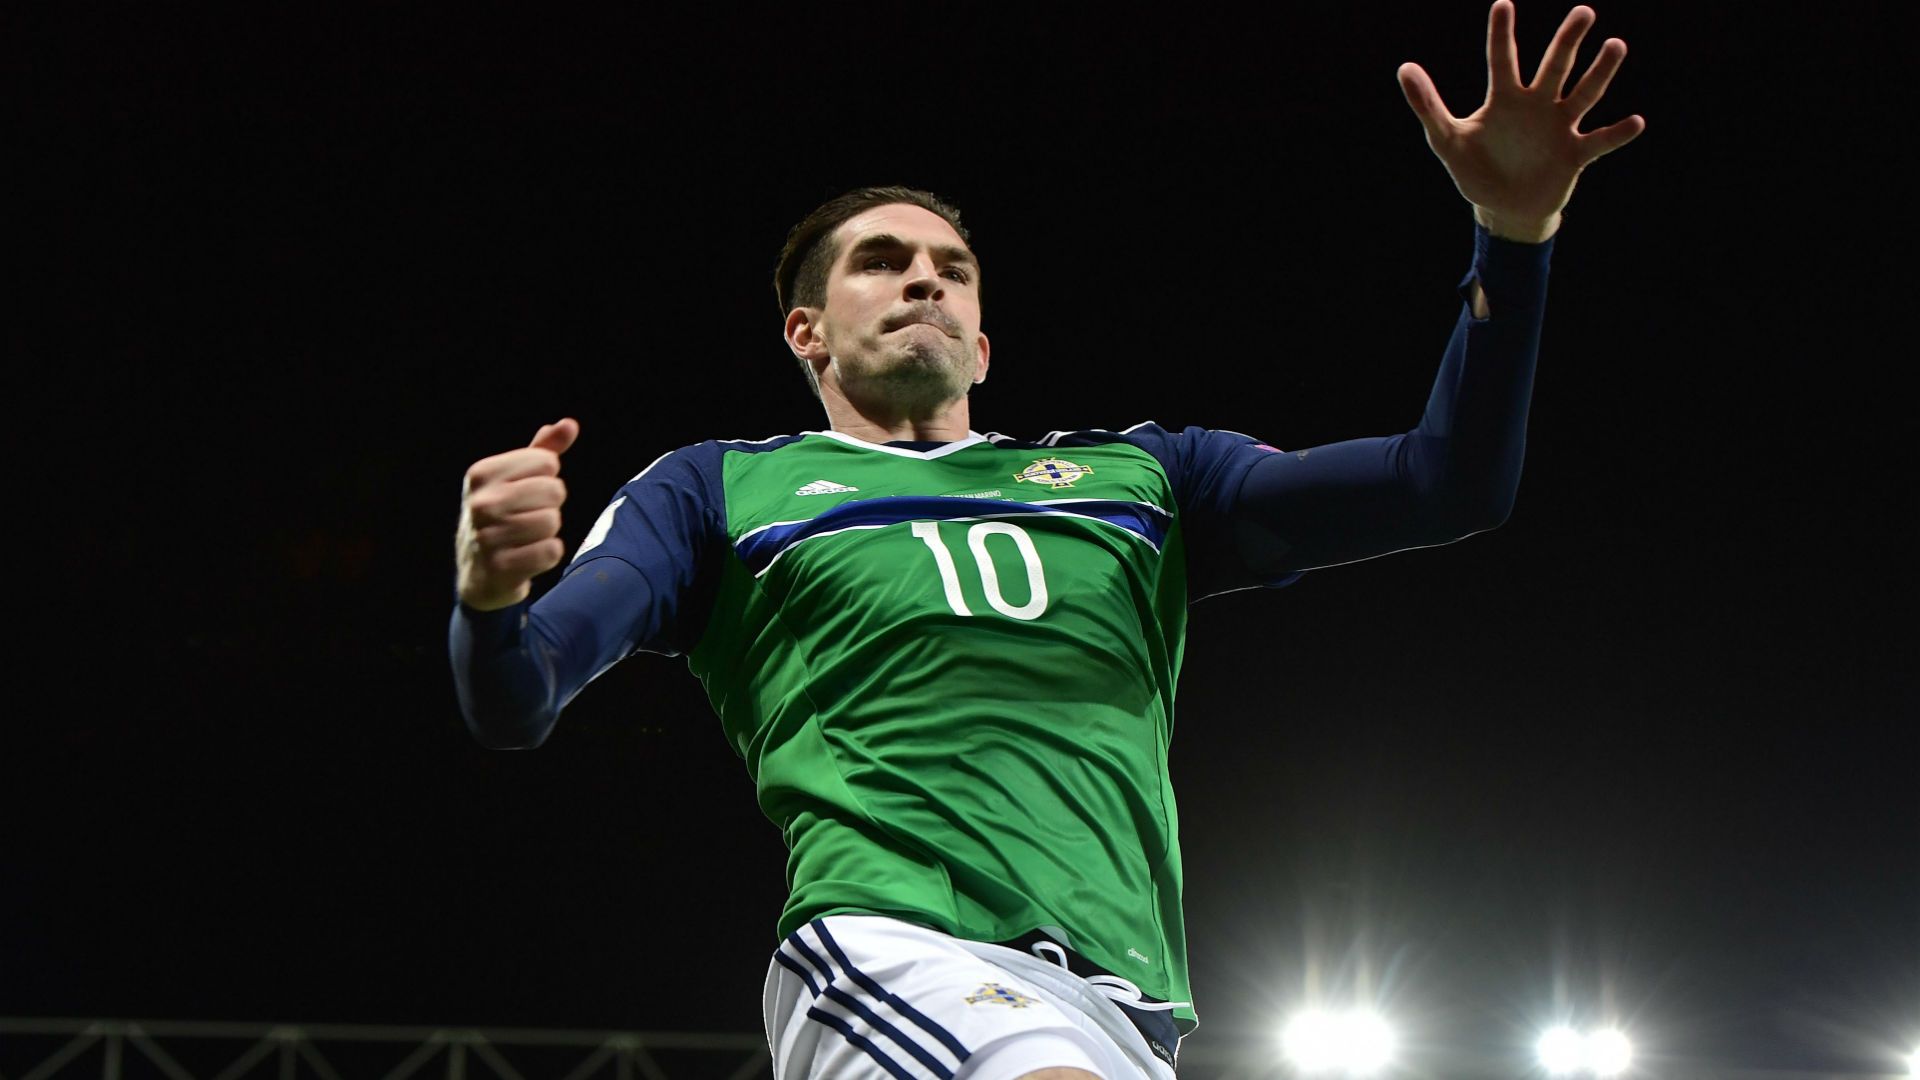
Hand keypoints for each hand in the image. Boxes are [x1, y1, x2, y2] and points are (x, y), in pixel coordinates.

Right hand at [456, 418, 578, 610]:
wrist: (479, 572)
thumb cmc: (503, 515)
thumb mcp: (515, 478)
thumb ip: (544, 450)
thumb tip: (570, 424)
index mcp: (481, 473)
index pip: (548, 462)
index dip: (547, 478)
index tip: (526, 492)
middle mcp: (480, 502)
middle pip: (554, 490)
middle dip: (550, 505)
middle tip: (527, 516)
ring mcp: (487, 536)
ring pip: (553, 522)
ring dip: (548, 531)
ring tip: (525, 537)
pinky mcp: (500, 567)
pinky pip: (551, 551)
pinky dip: (547, 555)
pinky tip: (527, 557)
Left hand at [1397, 1, 1644, 240]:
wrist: (1503, 208)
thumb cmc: (1476, 169)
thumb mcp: (1446, 140)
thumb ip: (1428, 106)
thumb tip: (1404, 67)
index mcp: (1505, 99)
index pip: (1502, 60)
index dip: (1501, 35)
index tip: (1503, 4)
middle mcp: (1537, 106)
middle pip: (1555, 67)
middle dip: (1568, 41)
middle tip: (1583, 12)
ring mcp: (1559, 128)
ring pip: (1584, 94)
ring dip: (1600, 72)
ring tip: (1616, 45)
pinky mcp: (1575, 155)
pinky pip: (1599, 141)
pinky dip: (1617, 134)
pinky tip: (1636, 121)